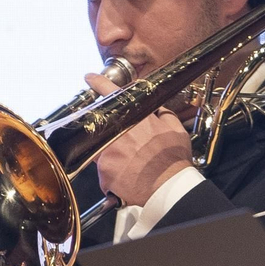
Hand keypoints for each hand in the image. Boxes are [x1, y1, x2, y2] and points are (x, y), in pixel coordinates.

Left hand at [84, 72, 194, 207]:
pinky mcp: (103, 172)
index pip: (111, 92)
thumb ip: (163, 114)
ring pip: (102, 150)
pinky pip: (104, 171)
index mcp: (134, 118)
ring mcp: (107, 153)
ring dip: (113, 156)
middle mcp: (117, 133)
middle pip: (103, 127)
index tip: (89, 78)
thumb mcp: (175, 129)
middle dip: (112, 135)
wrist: (168, 188)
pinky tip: (128, 177)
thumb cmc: (173, 160)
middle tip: (129, 148)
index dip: (98, 83)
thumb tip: (156, 108)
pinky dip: (113, 174)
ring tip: (132, 165)